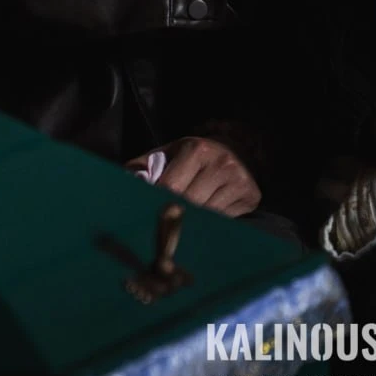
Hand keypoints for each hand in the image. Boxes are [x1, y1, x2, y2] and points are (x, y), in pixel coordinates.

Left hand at [126, 137, 260, 216]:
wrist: (235, 149)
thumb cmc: (193, 157)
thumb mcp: (168, 154)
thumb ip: (143, 167)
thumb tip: (124, 184)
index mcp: (196, 149)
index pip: (171, 187)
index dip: (157, 203)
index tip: (148, 214)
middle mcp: (221, 162)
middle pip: (190, 204)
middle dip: (174, 216)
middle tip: (163, 225)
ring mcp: (239, 180)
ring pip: (208, 215)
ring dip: (194, 223)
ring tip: (184, 223)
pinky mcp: (251, 195)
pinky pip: (224, 220)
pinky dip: (211, 224)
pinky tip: (204, 221)